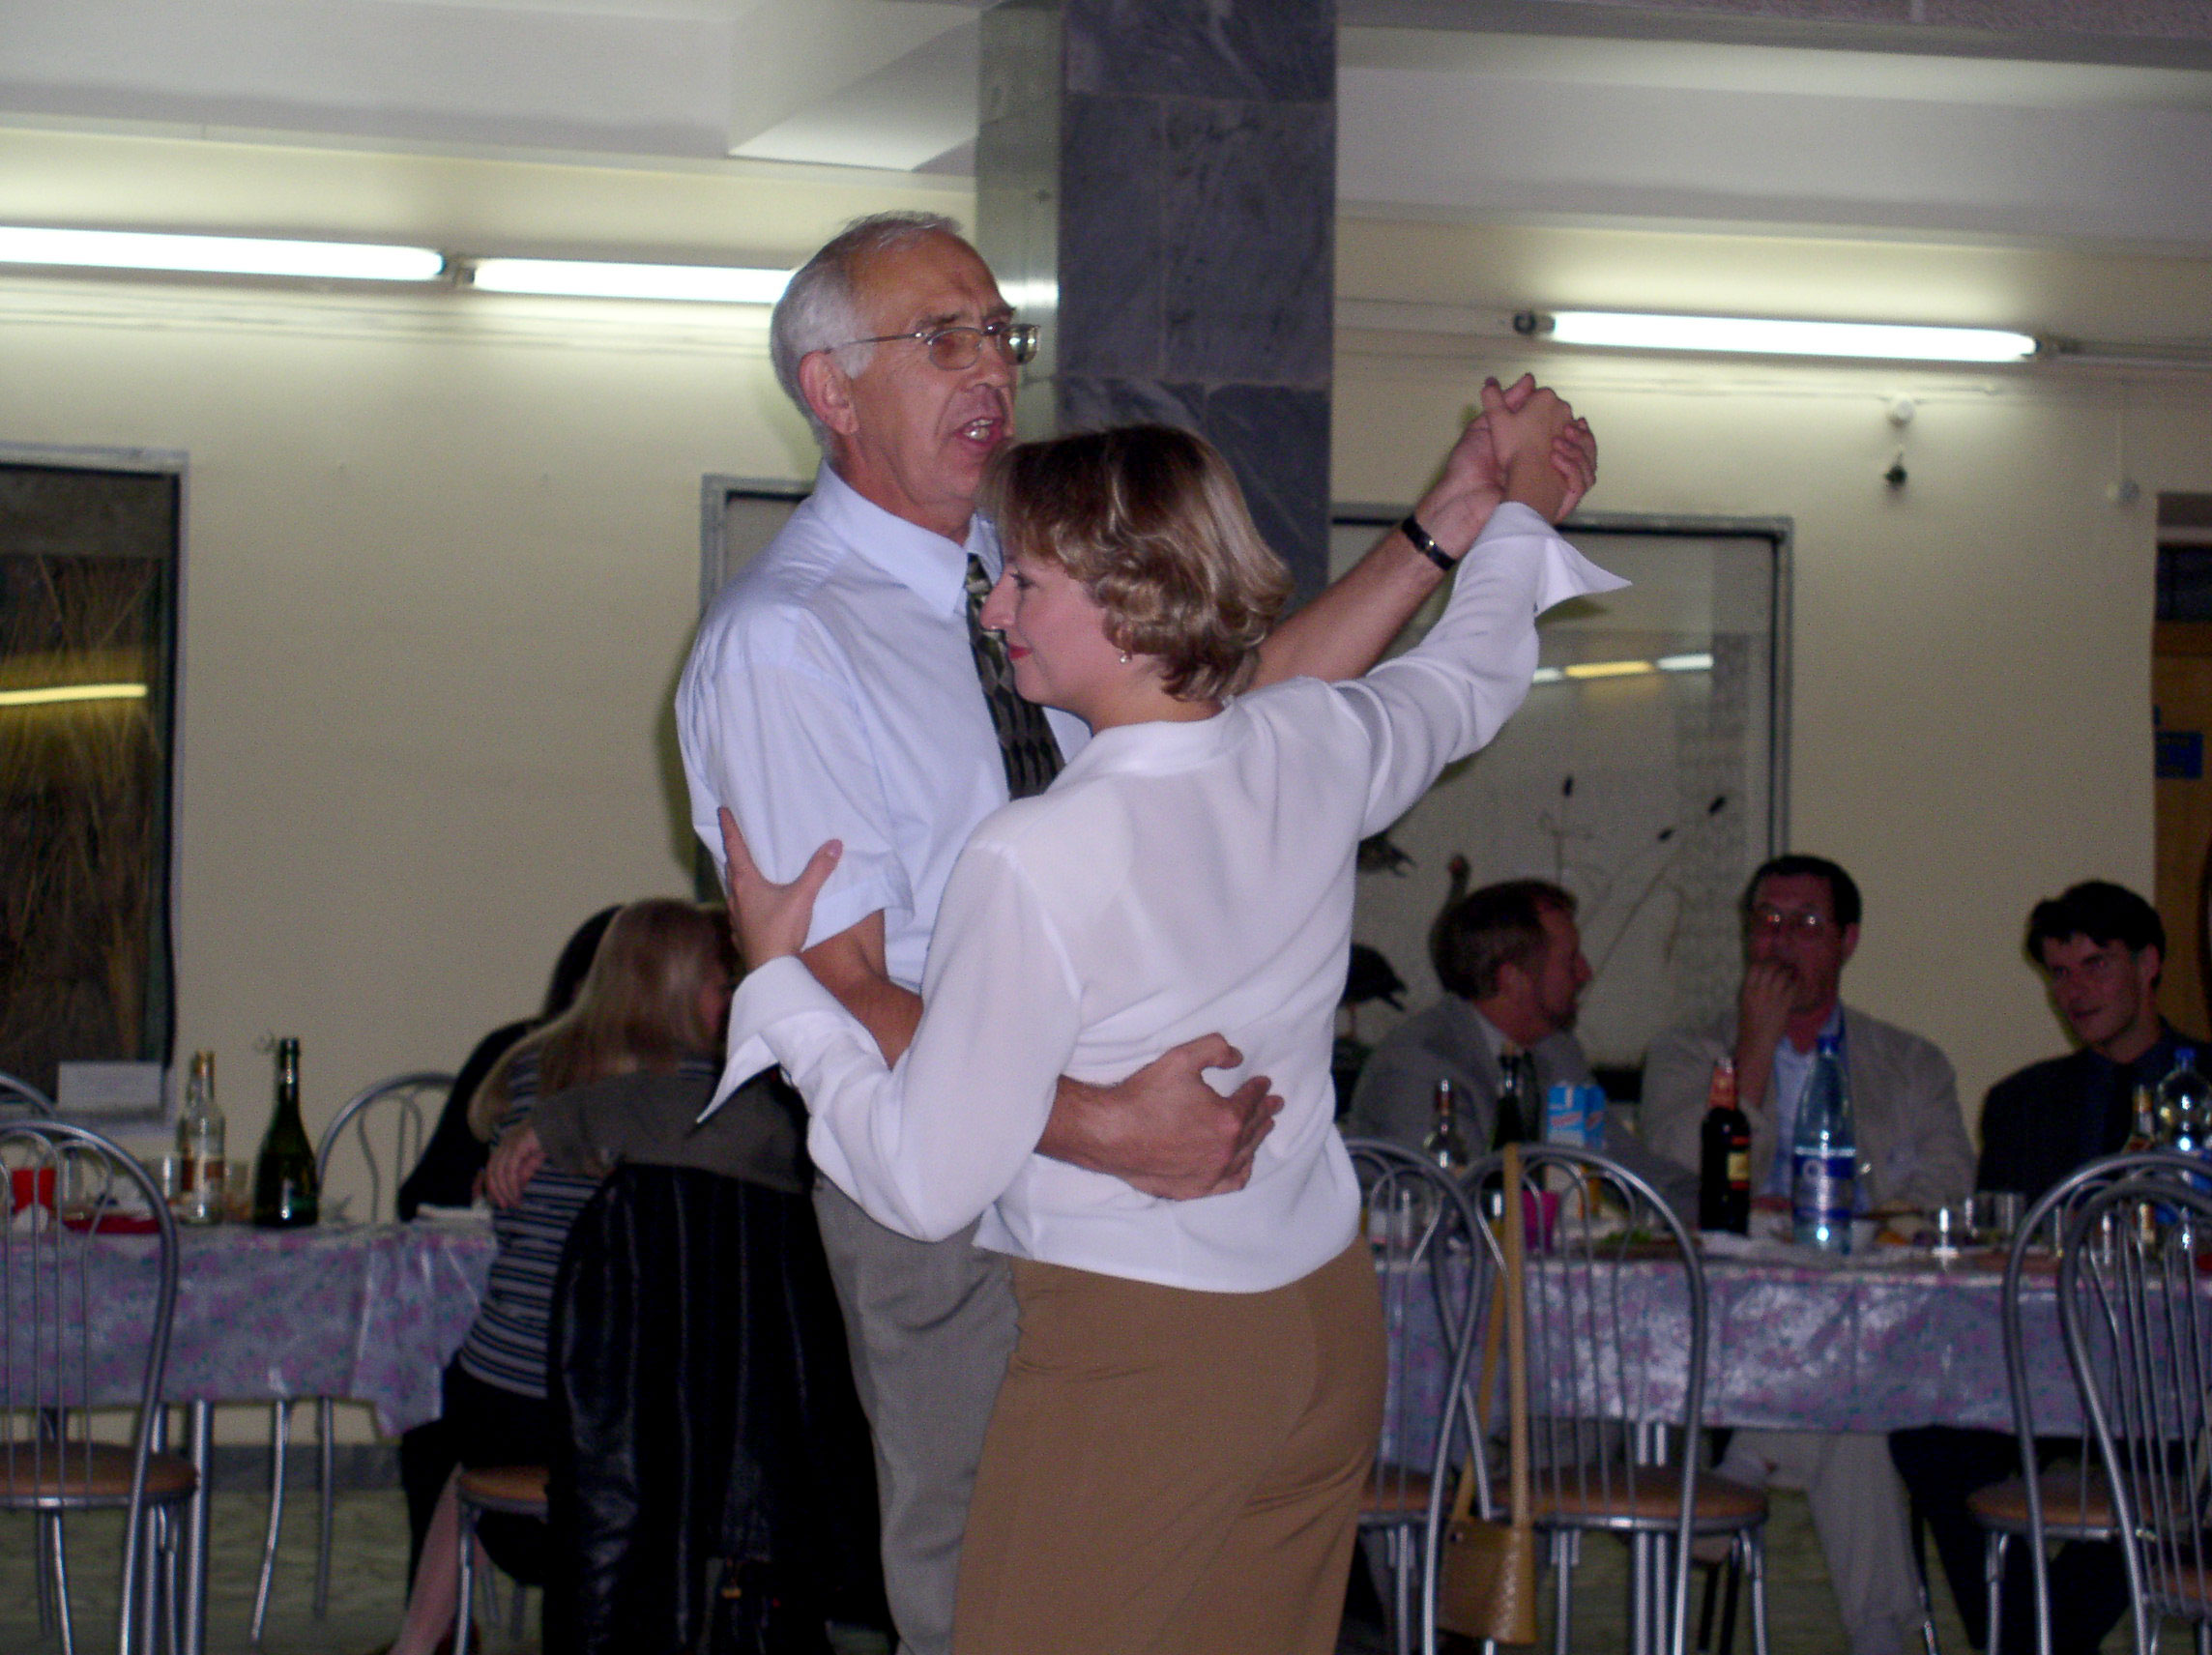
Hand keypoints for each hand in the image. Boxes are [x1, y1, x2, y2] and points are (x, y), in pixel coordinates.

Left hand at [483, 1124, 543, 1208]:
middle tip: (505, 1205)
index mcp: (504, 1147)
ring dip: (505, 1191)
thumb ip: (524, 1172)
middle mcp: (503, 1145)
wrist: (558, 1122)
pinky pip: (510, 1170)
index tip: (501, 1201)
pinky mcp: (517, 1145)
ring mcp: (509, 1144)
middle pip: (492, 1172)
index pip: (491, 1169)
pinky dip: (512, 1184)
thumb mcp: (534, 1160)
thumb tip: (516, 1189)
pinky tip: (517, 1193)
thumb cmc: (547, 1139)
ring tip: (514, 1202)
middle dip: (496, 1191)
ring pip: (499, 1173)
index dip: (494, 1187)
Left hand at [720, 806, 838, 966]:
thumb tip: (834, 845)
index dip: (729, 828)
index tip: (722, 811)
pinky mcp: (742, 935)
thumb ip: (818, 869)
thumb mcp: (803, 896)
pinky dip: (743, 905)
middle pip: (731, 869)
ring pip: (733, 892)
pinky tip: (750, 911)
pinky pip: (739, 914)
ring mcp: (736, 918)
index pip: (735, 847)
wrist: (771, 969)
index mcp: (746, 883)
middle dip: (733, 853)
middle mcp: (736, 898)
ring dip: (737, 880)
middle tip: (734, 841)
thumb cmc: (782, 930)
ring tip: (744, 874)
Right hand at [1036, 1033, 1282, 1199]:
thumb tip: (1237, 1057)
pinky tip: (1246, 1164)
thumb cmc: (1143, 1096)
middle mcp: (1224, 1151)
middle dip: (1264, 1113)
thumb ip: (1215, 1050)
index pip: (1250, 1101)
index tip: (1264, 1082)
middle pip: (1251, 1129)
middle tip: (1274, 1104)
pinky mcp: (1194, 1188)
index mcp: (1226, 1120)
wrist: (1109, 1132)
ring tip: (1263, 1127)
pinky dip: (1241, 1171)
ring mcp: (1210, 1174)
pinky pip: (1229, 1183)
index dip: (1259, 1089)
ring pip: (1244, 1155)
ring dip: (1256, 1139)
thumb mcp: (1181, 1059)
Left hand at [1415, 376, 1595, 548]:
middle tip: (1573, 423)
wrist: (1460, 501)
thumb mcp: (1487, 425)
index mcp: (1531, 451)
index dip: (1566, 419)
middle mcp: (1544, 468)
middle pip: (1580, 447)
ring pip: (1587, 465)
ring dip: (1582, 449)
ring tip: (1563, 438)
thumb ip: (1507, 401)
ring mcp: (1551, 485)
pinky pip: (1582, 485)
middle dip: (1580, 433)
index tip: (1564, 408)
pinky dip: (1577, 470)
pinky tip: (1558, 457)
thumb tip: (1530, 378)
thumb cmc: (1467, 466)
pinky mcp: (1554, 503)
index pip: (1562, 431)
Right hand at [1735, 961, 1794, 1083]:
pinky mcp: (1784, 1004)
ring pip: (1783, 974)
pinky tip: (1798, 983)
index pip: (1755, 967)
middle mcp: (1759, 990)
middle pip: (1770, 967)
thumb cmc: (1750, 1024)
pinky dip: (1797, 982)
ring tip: (1792, 971)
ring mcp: (1772, 996)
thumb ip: (1753, 989)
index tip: (1770, 961)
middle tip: (1784, 964)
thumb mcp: (1745, 1002)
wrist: (1757, 1040)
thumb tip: (1764, 976)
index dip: (1764, 961)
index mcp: (1747, 990)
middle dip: (1779, 963)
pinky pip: (1793, 987)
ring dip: (1789, 971)